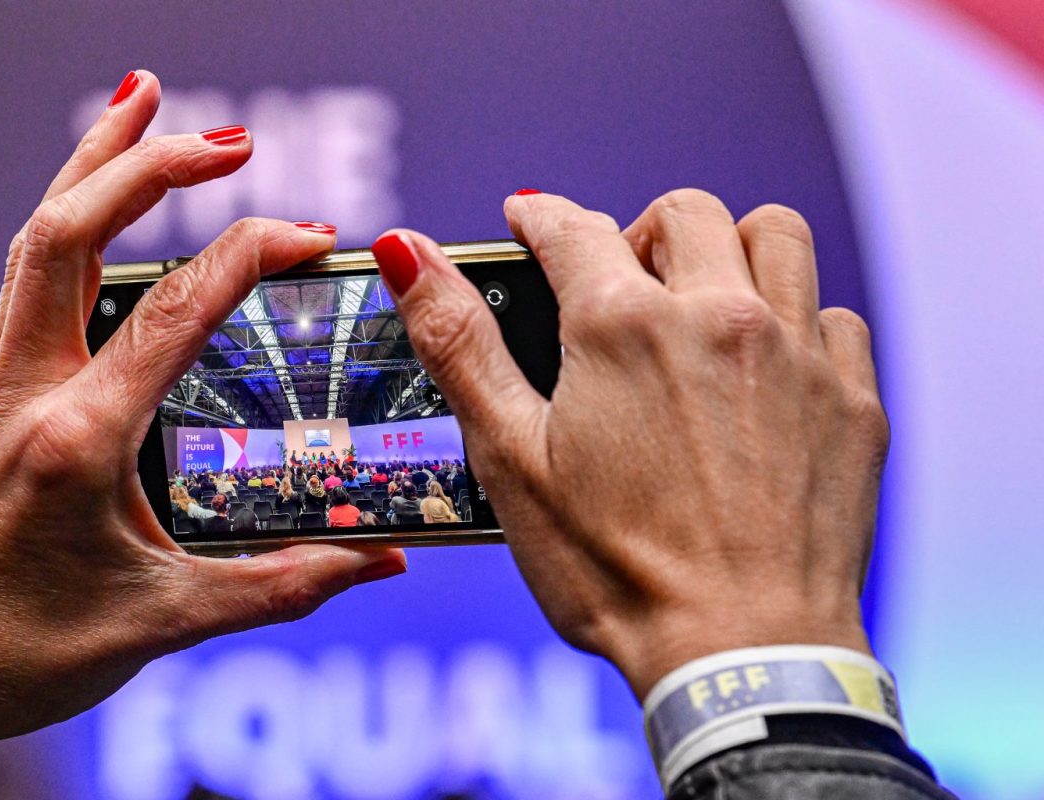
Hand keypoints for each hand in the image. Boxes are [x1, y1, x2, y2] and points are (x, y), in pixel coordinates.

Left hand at [0, 70, 404, 783]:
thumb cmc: (19, 655)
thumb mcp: (164, 622)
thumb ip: (282, 584)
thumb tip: (379, 560)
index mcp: (80, 440)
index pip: (176, 310)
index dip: (251, 254)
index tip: (316, 234)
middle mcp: (31, 396)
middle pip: (72, 233)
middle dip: (149, 166)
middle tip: (228, 138)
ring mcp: (5, 391)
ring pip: (38, 242)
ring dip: (93, 167)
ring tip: (143, 107)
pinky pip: (28, 282)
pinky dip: (69, 223)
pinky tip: (100, 210)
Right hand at [373, 189, 885, 701]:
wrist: (740, 652)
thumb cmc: (614, 570)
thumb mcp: (511, 457)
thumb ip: (459, 342)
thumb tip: (406, 251)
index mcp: (622, 327)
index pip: (572, 227)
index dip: (540, 218)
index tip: (530, 220)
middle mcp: (719, 318)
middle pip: (683, 213)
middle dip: (639, 233)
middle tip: (619, 285)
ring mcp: (797, 355)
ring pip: (776, 236)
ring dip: (731, 251)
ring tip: (702, 304)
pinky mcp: (851, 401)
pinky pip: (833, 316)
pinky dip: (798, 321)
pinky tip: (768, 370)